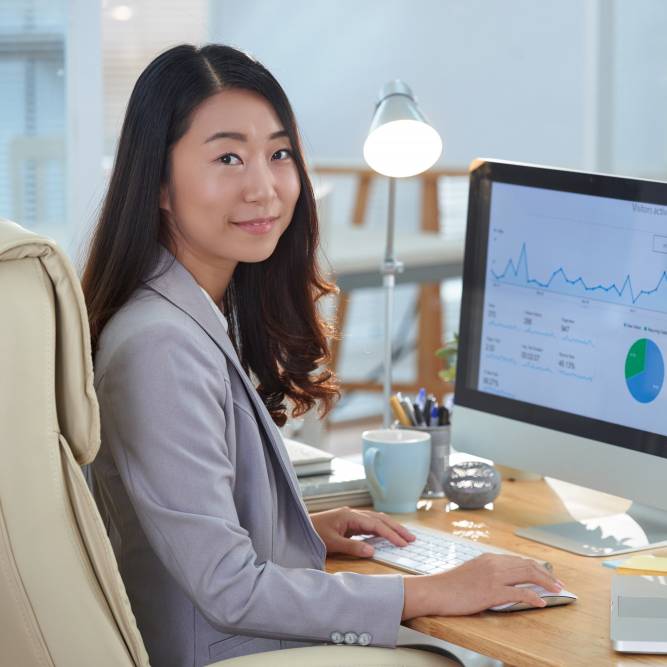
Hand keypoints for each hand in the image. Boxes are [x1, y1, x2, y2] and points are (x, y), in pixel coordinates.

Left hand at [310, 506, 414, 557]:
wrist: (299, 528)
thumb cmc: (313, 534)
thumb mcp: (332, 543)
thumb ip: (352, 547)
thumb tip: (373, 551)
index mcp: (350, 516)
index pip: (376, 524)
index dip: (391, 534)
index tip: (404, 543)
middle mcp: (352, 514)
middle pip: (380, 519)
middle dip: (396, 528)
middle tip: (412, 538)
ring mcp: (351, 517)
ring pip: (376, 520)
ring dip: (390, 528)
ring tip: (405, 537)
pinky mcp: (349, 523)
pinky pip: (369, 525)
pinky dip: (381, 529)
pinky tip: (386, 536)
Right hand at [402, 553, 563, 618]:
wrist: (435, 590)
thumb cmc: (450, 585)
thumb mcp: (471, 572)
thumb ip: (488, 572)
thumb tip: (503, 579)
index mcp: (489, 558)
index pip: (519, 560)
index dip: (536, 568)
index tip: (547, 575)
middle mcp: (493, 564)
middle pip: (527, 566)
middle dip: (546, 575)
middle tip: (559, 584)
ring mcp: (492, 577)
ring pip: (526, 576)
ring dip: (545, 583)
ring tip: (557, 590)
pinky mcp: (490, 592)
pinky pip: (517, 593)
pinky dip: (532, 597)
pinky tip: (541, 603)